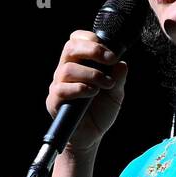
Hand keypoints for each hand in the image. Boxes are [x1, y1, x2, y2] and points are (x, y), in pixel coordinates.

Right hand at [45, 30, 128, 153]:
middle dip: (92, 50)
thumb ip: (118, 78)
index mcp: (79, 64)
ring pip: (68, 69)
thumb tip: (121, 64)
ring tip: (105, 84)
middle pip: (70, 47)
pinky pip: (63, 89)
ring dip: (92, 74)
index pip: (77, 40)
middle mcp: (66, 71)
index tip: (110, 54)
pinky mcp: (54, 101)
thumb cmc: (100, 112)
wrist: (91, 136)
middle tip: (109, 61)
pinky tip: (93, 94)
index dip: (91, 39)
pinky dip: (81, 89)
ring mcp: (58, 86)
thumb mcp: (115, 93)